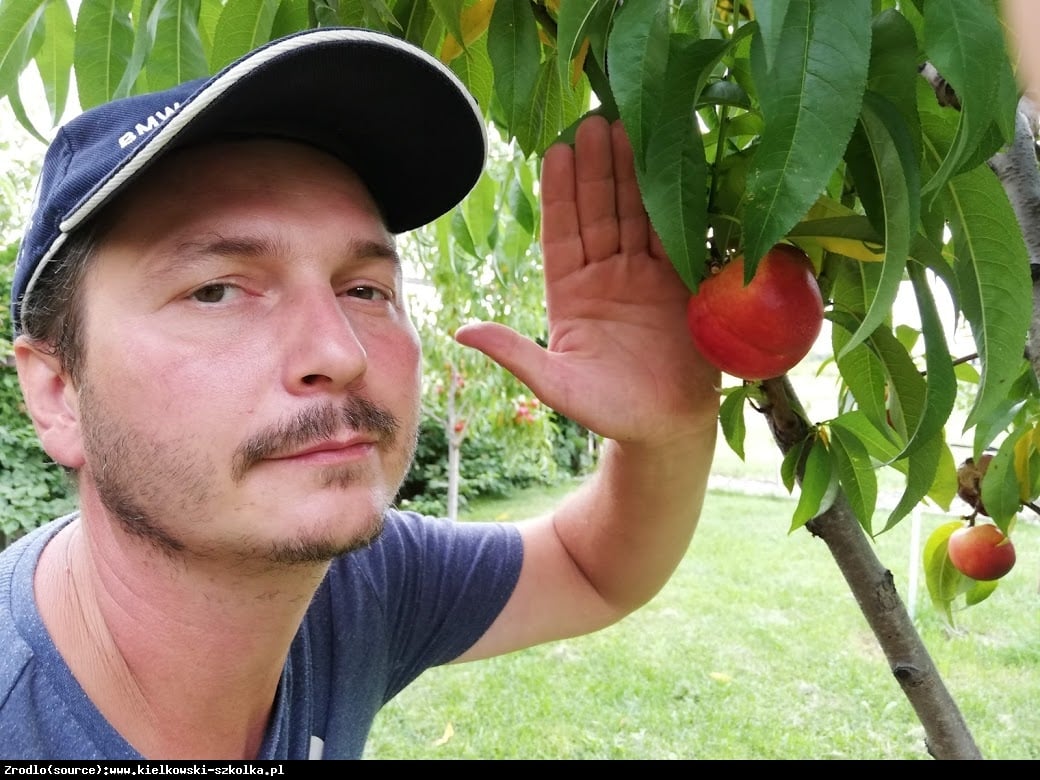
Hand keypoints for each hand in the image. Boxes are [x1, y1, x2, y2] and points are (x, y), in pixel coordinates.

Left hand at [455, 115, 718, 446]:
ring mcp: (643, 277)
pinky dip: (672, 203)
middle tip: (596, 121)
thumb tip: (460, 331)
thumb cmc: (607, 412)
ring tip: (630, 128)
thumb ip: (514, 353)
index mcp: (570, 294)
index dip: (560, 193)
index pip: (562, 233)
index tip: (557, 150)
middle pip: (599, 213)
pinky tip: (672, 167)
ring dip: (632, 174)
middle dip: (597, 169)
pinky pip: (673, 236)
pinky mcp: (679, 284)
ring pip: (635, 216)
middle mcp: (605, 276)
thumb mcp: (555, 384)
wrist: (666, 429)